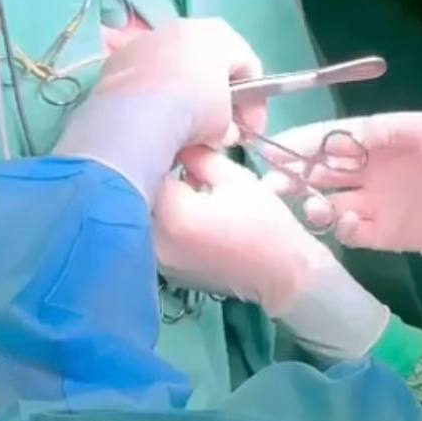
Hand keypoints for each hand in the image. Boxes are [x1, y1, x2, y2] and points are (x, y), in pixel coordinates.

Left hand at [55, 18, 267, 200]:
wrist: (136, 115)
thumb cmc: (193, 110)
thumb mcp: (224, 124)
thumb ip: (230, 124)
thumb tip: (223, 133)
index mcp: (219, 34)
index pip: (248, 67)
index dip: (254, 104)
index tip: (250, 131)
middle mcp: (182, 26)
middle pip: (208, 63)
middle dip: (216, 96)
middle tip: (218, 129)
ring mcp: (146, 40)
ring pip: (173, 69)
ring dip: (182, 95)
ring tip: (182, 127)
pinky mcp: (118, 59)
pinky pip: (144, 79)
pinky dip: (152, 97)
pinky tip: (152, 121)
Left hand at [154, 148, 388, 360]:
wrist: (282, 276)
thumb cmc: (264, 225)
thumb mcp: (234, 179)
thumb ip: (199, 157)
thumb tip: (179, 144)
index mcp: (172, 214)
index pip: (149, 169)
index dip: (164, 153)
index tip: (179, 146)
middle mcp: (155, 240)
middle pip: (139, 195)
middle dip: (155, 176)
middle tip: (179, 164)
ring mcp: (158, 260)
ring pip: (143, 217)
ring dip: (157, 201)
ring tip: (183, 190)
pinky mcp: (165, 271)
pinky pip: (153, 237)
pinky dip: (163, 223)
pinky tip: (185, 216)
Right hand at [261, 113, 421, 333]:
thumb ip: (375, 132)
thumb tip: (328, 140)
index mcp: (376, 138)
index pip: (326, 139)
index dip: (299, 143)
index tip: (270, 149)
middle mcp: (368, 171)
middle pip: (318, 172)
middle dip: (292, 176)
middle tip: (272, 185)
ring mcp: (373, 204)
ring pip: (326, 203)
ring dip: (312, 204)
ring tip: (314, 209)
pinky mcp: (382, 235)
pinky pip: (349, 232)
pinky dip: (340, 229)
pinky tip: (346, 225)